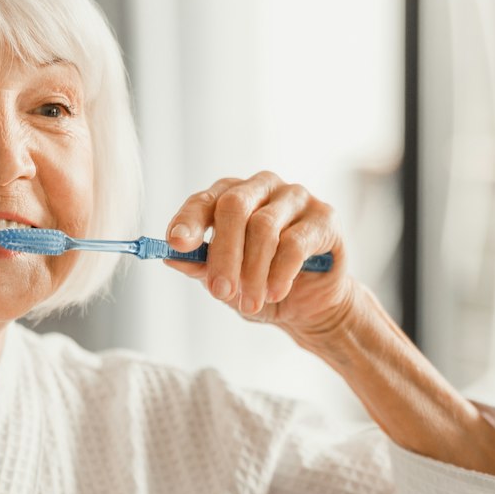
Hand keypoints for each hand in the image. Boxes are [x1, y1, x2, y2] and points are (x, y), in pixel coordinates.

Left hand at [164, 171, 352, 337]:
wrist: (307, 305)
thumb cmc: (259, 284)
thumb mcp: (224, 281)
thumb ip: (199, 266)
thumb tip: (170, 257)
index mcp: (230, 197)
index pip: (204, 200)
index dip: (188, 220)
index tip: (176, 244)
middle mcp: (261, 188)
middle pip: (234, 206)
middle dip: (223, 253)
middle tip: (219, 291)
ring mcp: (295, 198)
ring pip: (264, 226)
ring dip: (253, 271)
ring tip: (249, 303)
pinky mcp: (324, 217)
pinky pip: (296, 242)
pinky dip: (280, 272)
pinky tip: (274, 293)